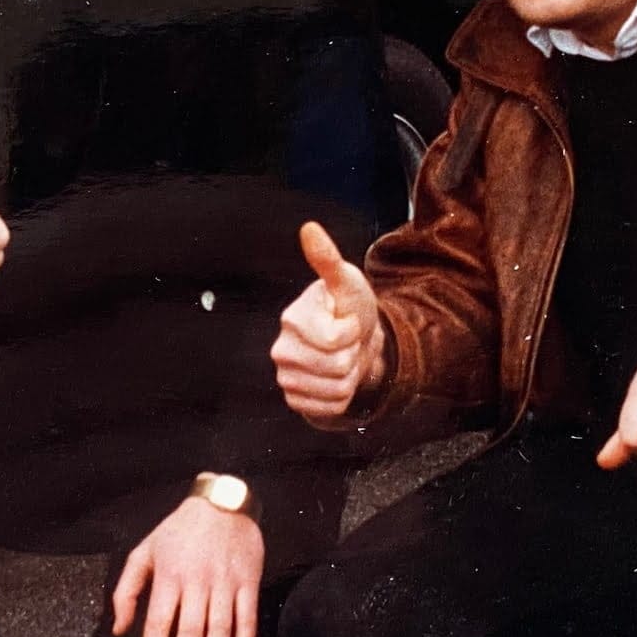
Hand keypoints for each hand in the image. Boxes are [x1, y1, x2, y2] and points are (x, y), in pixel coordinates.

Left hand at [110, 497, 264, 636]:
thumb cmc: (179, 530)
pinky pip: (248, 620)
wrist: (223, 502)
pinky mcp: (249, 582)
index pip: (159, 622)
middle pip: (190, 632)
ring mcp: (226, 582)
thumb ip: (127, 590)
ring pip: (220, 631)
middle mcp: (197, 581)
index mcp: (169, 575)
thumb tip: (119, 629)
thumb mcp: (145, 551)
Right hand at [270, 220, 384, 418]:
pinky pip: (332, 409)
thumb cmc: (349, 307)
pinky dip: (343, 397)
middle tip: (348, 342)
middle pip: (338, 366)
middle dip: (354, 354)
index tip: (348, 320)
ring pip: (337, 390)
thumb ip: (327, 259)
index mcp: (292, 320)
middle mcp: (281, 350)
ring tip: (344, 358)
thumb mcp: (346, 282)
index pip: (334, 339)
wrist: (353, 341)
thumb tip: (309, 227)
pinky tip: (336, 378)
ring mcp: (286, 378)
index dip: (353, 331)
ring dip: (351, 376)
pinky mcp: (296, 401)